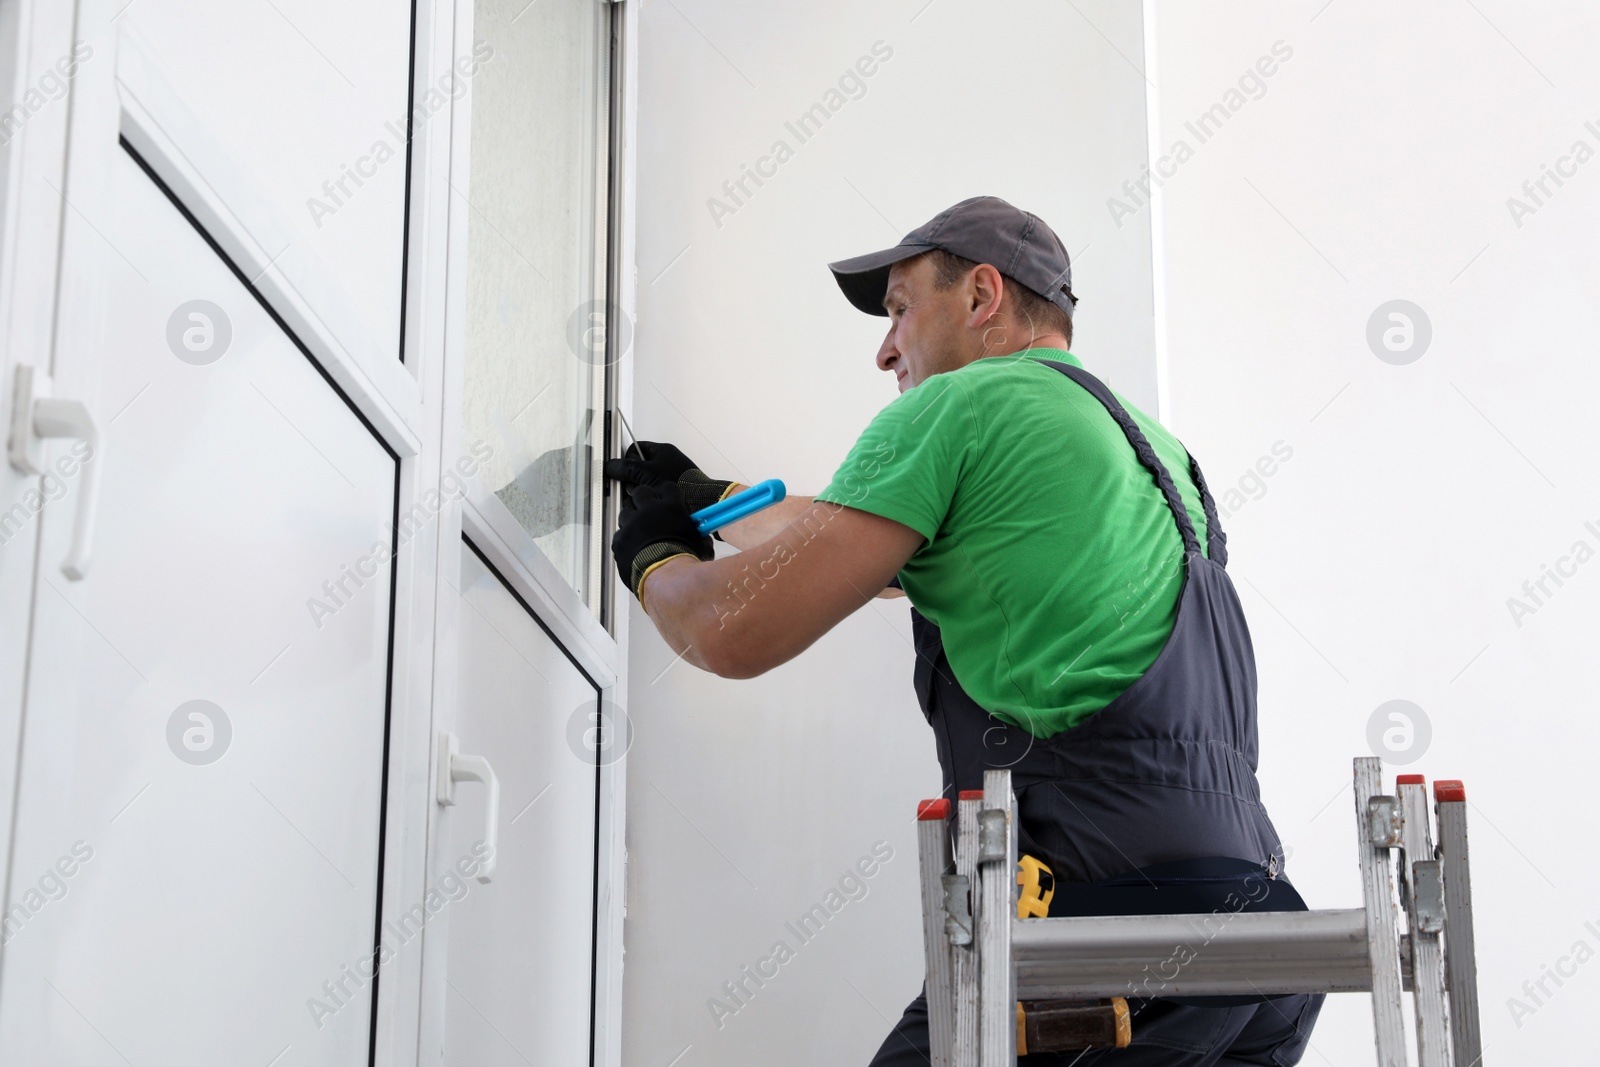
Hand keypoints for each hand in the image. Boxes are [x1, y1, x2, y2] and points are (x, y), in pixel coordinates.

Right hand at [605, 440, 733, 513]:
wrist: (701, 501)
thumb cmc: (679, 481)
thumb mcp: (647, 472)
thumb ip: (627, 468)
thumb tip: (611, 466)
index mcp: (662, 451)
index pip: (636, 449)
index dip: (626, 459)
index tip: (620, 470)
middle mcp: (666, 462)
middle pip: (638, 467)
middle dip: (632, 478)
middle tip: (631, 485)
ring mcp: (670, 476)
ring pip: (644, 481)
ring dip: (639, 489)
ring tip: (642, 495)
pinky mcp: (672, 490)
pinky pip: (653, 492)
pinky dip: (649, 497)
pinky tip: (649, 502)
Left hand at [612, 481, 714, 599]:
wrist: (664, 575)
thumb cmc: (683, 559)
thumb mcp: (700, 544)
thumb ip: (699, 536)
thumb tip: (703, 539)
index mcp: (671, 507)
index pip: (667, 488)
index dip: (666, 493)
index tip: (666, 498)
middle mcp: (649, 510)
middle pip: (641, 492)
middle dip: (643, 499)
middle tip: (646, 508)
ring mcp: (631, 524)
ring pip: (625, 512)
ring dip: (631, 519)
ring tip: (637, 530)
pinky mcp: (620, 540)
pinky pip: (619, 535)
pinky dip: (624, 540)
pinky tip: (631, 547)